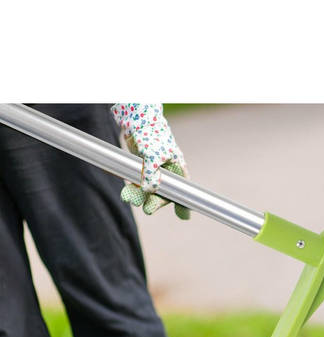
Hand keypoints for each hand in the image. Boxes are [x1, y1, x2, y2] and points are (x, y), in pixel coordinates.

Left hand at [111, 103, 189, 219]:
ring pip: (148, 191)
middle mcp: (167, 172)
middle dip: (154, 202)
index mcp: (177, 168)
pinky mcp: (141, 169)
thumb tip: (149, 191)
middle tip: (147, 209)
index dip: (183, 204)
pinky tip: (127, 192)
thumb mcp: (152, 155)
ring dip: (139, 196)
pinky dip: (132, 188)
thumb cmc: (149, 134)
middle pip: (163, 194)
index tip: (183, 216)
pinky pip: (137, 184)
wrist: (135, 119)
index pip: (183, 191)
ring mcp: (153, 171)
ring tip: (129, 198)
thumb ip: (152, 175)